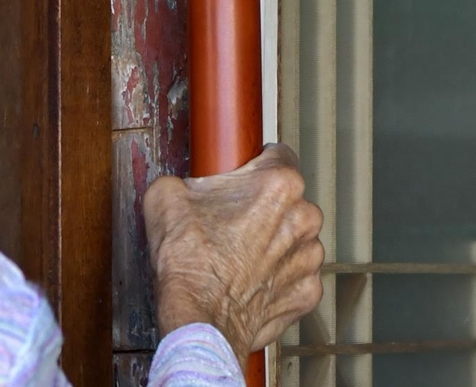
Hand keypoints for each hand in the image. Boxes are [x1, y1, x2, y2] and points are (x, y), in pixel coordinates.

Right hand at [142, 144, 323, 367]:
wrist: (198, 319)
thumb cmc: (188, 260)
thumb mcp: (166, 196)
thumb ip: (183, 180)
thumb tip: (182, 188)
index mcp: (279, 184)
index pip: (278, 154)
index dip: (253, 163)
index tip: (240, 175)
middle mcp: (304, 217)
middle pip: (288, 198)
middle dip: (262, 204)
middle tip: (229, 218)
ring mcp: (309, 259)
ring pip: (294, 236)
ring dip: (272, 240)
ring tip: (236, 252)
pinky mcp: (307, 293)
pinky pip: (294, 274)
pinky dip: (275, 275)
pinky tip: (247, 278)